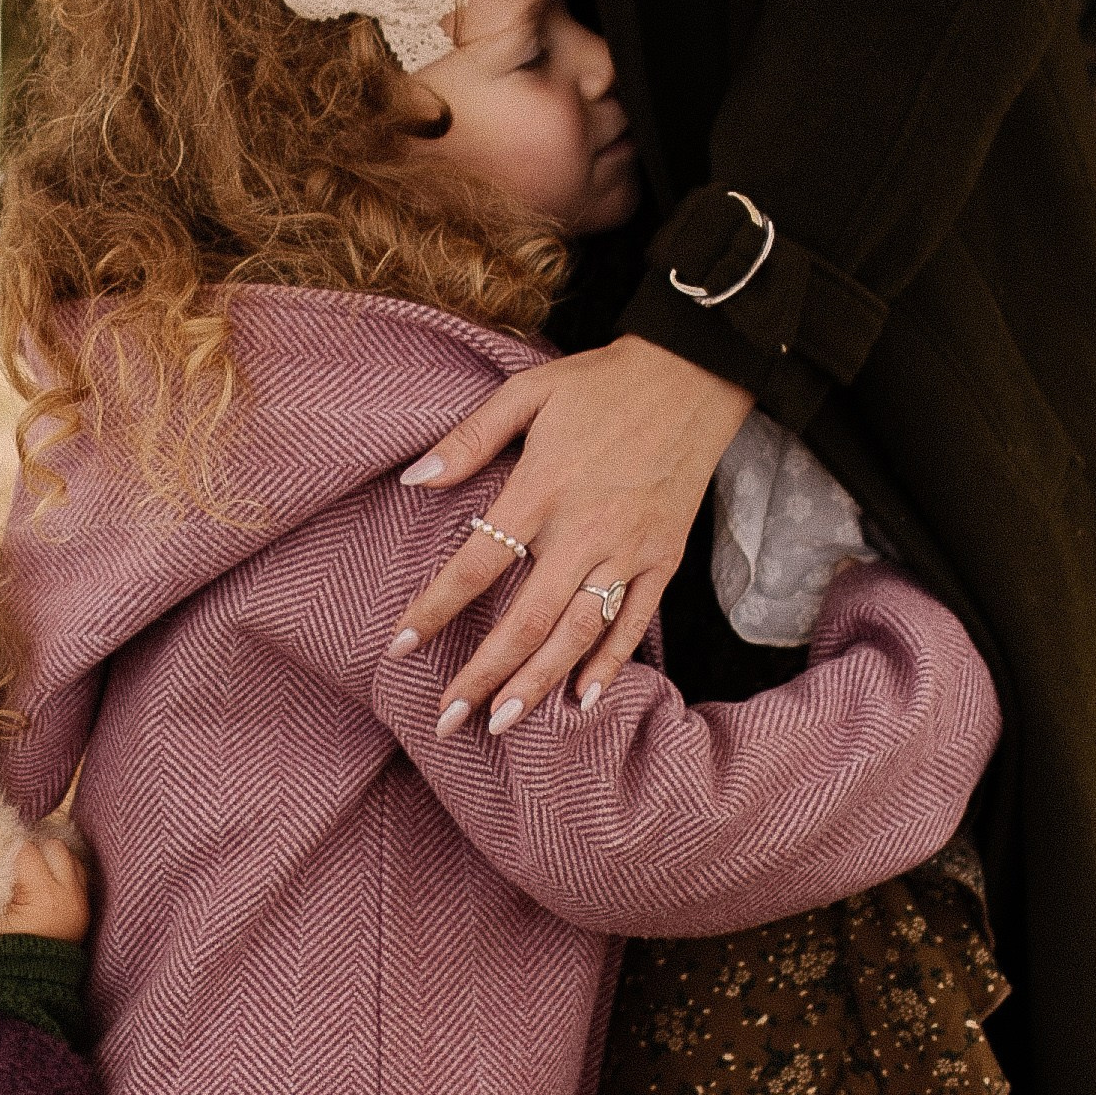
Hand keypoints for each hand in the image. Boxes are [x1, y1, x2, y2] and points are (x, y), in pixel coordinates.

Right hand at [0, 824, 89, 945]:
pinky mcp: (83, 916)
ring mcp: (80, 907)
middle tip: (11, 864)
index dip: (7, 850)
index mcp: (42, 898)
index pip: (27, 852)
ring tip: (26, 873)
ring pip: (72, 861)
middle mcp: (68, 898)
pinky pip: (78, 880)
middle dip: (33, 850)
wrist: (24, 999)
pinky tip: (39, 886)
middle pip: (56, 848)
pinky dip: (61, 876)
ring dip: (50, 861)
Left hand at [393, 337, 753, 736]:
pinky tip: (582, 700)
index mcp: (542, 489)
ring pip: (577, 633)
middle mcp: (585, 529)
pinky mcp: (664, 557)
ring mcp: (629, 549)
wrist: (697, 371)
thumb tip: (415, 480)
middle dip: (483, 675)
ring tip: (502, 723)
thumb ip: (469, 438)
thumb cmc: (602, 382)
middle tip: (447, 719)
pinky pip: (635, 622)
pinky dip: (609, 664)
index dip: (433, 611)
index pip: (475, 565)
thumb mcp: (528, 390)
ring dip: (538, 683)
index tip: (399, 648)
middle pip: (525, 620)